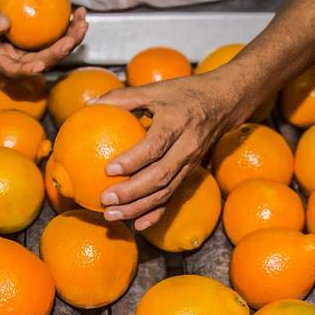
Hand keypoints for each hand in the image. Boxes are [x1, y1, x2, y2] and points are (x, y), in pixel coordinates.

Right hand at [0, 0, 87, 78]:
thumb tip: (3, 24)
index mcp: (1, 61)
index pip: (13, 70)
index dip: (27, 71)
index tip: (39, 65)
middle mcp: (20, 62)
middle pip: (42, 62)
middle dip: (59, 54)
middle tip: (70, 40)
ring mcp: (34, 53)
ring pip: (56, 52)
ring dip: (72, 40)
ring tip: (82, 23)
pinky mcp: (45, 44)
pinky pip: (60, 38)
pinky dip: (71, 27)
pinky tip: (79, 13)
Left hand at [95, 74, 247, 229]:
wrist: (224, 103)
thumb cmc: (186, 93)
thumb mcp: (156, 89)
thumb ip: (123, 97)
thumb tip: (89, 106)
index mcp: (177, 122)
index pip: (155, 146)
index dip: (132, 160)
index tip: (108, 169)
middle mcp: (187, 146)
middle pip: (160, 176)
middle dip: (131, 193)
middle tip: (105, 200)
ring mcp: (190, 163)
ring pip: (166, 192)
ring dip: (138, 208)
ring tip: (112, 215)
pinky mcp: (190, 173)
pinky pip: (173, 197)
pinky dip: (156, 213)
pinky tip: (138, 224)